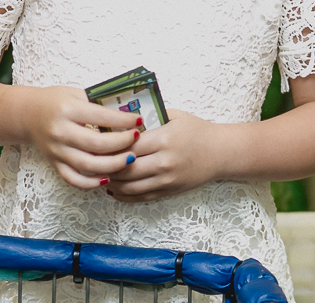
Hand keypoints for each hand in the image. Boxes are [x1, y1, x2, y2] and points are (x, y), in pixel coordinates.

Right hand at [17, 86, 139, 190]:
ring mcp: (57, 151)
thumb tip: (128, 113)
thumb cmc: (56, 101)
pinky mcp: (54, 163)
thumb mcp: (77, 94)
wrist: (28, 114)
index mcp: (68, 110)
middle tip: (137, 140)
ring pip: (88, 165)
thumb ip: (99, 103)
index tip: (138, 121)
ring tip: (129, 159)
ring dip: (113, 165)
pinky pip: (73, 179)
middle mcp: (61, 132)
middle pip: (97, 144)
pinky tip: (107, 178)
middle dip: (122, 143)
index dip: (124, 120)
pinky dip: (91, 183)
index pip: (101, 117)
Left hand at [106, 110, 220, 202]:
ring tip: (101, 174)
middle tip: (93, 161)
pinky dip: (123, 195)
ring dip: (111, 182)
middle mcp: (164, 162)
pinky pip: (139, 197)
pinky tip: (114, 187)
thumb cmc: (197, 131)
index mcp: (164, 140)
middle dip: (105, 166)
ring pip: (128, 187)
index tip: (97, 143)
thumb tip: (120, 119)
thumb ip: (149, 118)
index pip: (127, 147)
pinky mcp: (168, 192)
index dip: (109, 147)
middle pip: (124, 169)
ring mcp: (166, 180)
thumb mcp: (174, 116)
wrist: (221, 152)